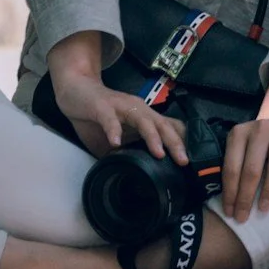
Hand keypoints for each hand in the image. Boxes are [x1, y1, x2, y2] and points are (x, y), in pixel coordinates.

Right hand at [47, 32, 187, 165]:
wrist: (75, 90)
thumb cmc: (99, 117)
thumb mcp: (119, 138)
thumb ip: (128, 153)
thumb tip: (140, 178)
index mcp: (144, 117)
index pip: (169, 127)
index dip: (182, 142)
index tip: (193, 162)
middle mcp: (137, 109)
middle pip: (161, 124)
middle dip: (174, 142)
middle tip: (183, 161)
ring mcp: (120, 106)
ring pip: (142, 119)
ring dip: (151, 136)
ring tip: (158, 153)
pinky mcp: (101, 106)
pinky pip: (109, 118)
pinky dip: (113, 130)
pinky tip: (116, 142)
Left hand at [221, 63, 268, 221]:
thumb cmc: (261, 142)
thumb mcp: (244, 147)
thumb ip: (237, 165)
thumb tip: (228, 201)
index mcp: (238, 133)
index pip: (231, 167)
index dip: (230, 192)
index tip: (230, 213)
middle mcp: (258, 128)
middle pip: (251, 169)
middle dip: (245, 197)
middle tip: (243, 217)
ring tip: (263, 208)